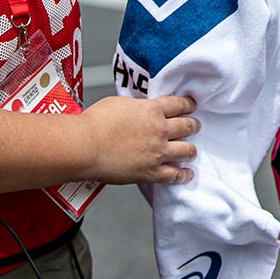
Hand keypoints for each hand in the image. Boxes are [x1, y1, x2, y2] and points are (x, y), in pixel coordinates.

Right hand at [81, 94, 198, 184]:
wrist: (85, 146)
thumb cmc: (95, 123)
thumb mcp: (119, 103)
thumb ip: (136, 107)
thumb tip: (140, 109)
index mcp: (152, 109)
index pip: (179, 104)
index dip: (188, 105)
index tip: (192, 106)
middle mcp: (160, 129)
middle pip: (188, 126)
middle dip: (193, 126)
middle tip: (195, 126)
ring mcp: (158, 152)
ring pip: (187, 150)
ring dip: (191, 150)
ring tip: (191, 151)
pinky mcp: (151, 171)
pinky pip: (175, 175)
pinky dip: (184, 175)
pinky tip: (187, 174)